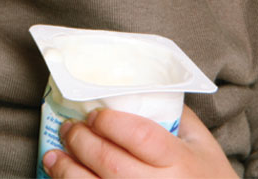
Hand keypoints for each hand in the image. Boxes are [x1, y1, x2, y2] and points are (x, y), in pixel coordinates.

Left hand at [43, 106, 235, 177]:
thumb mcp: (203, 145)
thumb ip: (177, 116)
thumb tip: (141, 87)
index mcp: (182, 161)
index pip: (140, 136)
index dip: (110, 123)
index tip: (94, 115)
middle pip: (112, 163)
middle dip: (82, 142)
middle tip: (70, 129)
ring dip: (67, 172)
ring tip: (54, 156)